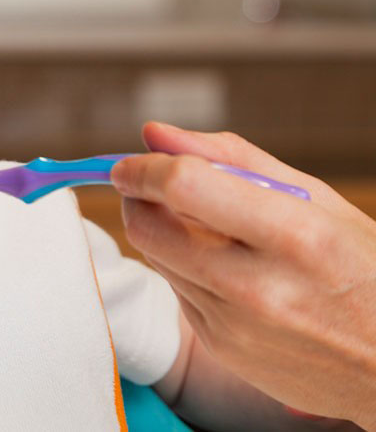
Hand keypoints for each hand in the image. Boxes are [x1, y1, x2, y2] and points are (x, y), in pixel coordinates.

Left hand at [110, 122, 375, 428]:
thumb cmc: (363, 269)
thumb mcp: (316, 199)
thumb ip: (229, 158)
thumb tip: (154, 133)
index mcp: (294, 236)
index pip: (183, 187)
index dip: (144, 168)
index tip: (130, 164)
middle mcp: (258, 287)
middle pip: (148, 229)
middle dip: (137, 199)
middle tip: (152, 187)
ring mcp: (236, 326)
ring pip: (155, 259)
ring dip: (161, 232)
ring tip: (209, 227)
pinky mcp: (221, 349)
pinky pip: (177, 291)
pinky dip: (185, 269)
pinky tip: (228, 269)